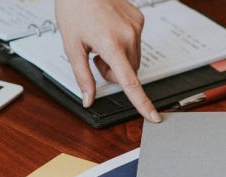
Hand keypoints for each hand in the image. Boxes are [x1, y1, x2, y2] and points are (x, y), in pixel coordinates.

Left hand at [55, 0, 159, 121]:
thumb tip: (88, 99)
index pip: (129, 82)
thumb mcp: (72, 46)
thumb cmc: (74, 9)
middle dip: (113, 72)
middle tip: (96, 57)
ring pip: (133, 59)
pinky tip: (110, 30)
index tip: (153, 116)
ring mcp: (136, 27)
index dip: (142, 103)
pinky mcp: (139, 20)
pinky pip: (135, 43)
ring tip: (102, 41)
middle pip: (129, 72)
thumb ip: (82, 77)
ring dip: (119, 59)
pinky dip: (124, 44)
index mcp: (111, 44)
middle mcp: (128, 36)